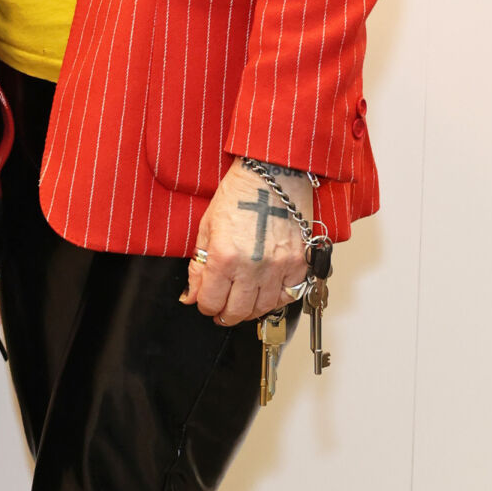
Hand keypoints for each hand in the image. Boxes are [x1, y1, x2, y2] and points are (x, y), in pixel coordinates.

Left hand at [183, 159, 312, 325]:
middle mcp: (252, 266)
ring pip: (263, 308)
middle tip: (221, 309)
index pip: (210, 302)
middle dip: (224, 315)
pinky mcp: (299, 263)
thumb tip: (191, 295)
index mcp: (225, 257)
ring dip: (249, 311)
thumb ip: (198, 266)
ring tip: (242, 302)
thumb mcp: (207, 228)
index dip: (204, 306)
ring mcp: (279, 266)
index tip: (204, 302)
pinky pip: (289, 295)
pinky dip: (276, 300)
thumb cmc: (240, 195)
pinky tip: (266, 293)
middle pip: (236, 312)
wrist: (273, 175)